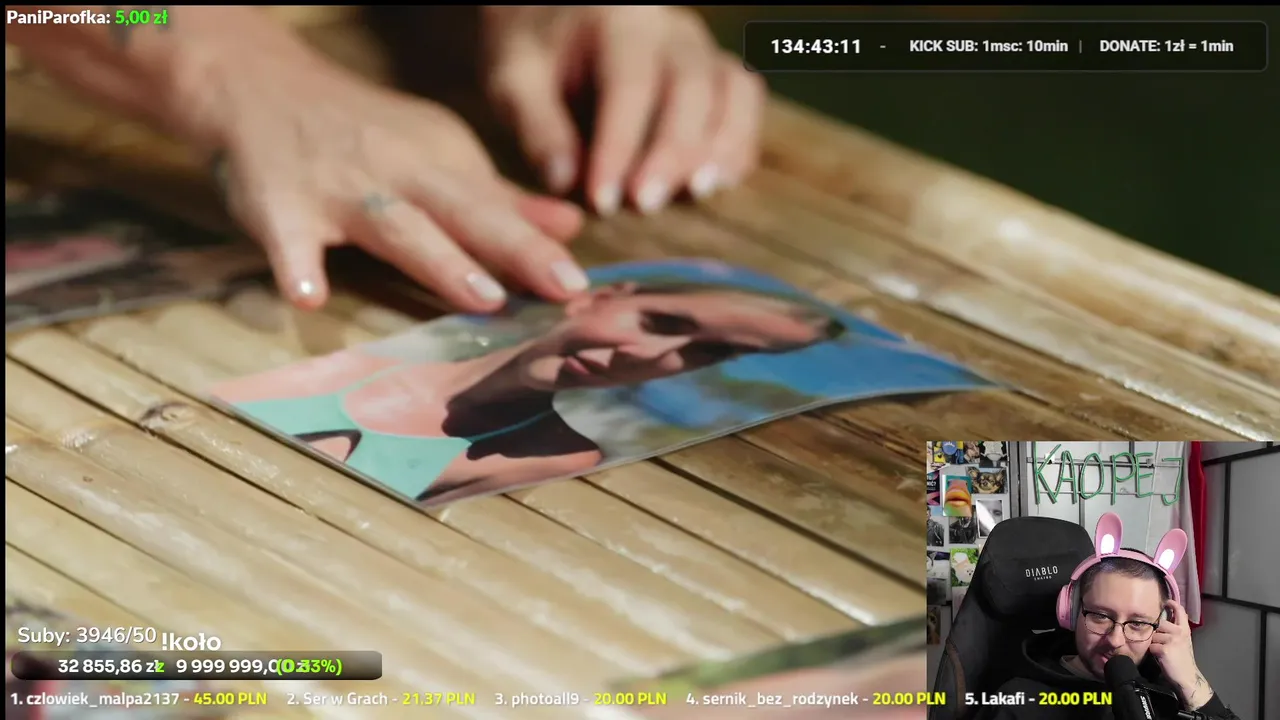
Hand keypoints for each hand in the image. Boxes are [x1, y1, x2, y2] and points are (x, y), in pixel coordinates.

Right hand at [191, 24, 588, 311]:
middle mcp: (400, 171)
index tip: (584, 289)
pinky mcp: (278, 203)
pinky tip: (307, 296)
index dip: (541, 249)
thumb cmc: (363, 133)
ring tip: (481, 297)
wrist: (259, 84)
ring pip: (396, 225)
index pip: (498, 210)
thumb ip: (501, 199)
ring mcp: (339, 187)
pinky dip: (295, 264)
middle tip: (563, 288)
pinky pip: (287, 236)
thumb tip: (572, 227)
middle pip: (465, 211)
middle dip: (516, 248)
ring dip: (440, 260)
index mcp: (442, 162)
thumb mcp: (437, 154)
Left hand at [480, 6, 765, 214]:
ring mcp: (701, 49)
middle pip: (691, 86)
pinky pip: (745, 102)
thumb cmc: (535, 52)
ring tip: (696, 192)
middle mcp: (671, 30)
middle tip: (646, 204)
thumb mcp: (513, 80)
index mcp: (618, 22)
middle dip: (672, 150)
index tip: (602, 200)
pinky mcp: (716, 73)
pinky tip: (717, 183)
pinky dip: (739, 143)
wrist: (560, 15)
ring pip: (733, 90)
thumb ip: (536, 127)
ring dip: (719, 146)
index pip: (628, 85)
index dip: (619, 146)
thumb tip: (565, 182)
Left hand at [1148, 600, 1211, 708]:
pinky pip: (1151, 645)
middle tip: (1161, 641)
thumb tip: (1162, 622)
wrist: (1187, 676)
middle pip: (1159, 623)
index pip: (1180, 612)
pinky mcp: (1164, 649)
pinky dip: (1152, 651)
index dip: (1173, 605)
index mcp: (1184, 630)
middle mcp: (1179, 632)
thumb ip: (1175, 631)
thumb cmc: (1182, 659)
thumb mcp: (1183, 642)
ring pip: (1153, 634)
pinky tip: (1160, 656)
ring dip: (1153, 642)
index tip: (1167, 601)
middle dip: (1156, 631)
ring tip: (1162, 650)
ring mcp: (1172, 640)